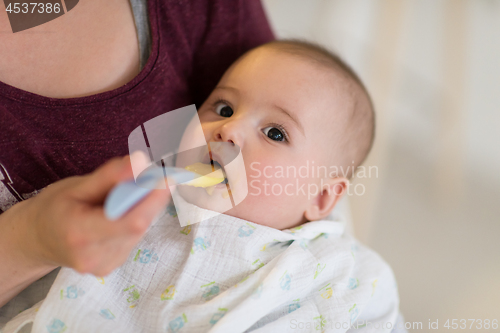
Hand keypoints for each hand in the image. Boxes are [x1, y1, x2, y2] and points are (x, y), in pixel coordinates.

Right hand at [4, 155, 170, 276]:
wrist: (36, 238)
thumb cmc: (54, 208)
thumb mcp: (76, 186)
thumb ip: (110, 176)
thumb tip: (141, 161)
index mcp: (80, 235)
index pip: (131, 221)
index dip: (154, 199)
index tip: (167, 178)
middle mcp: (94, 257)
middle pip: (139, 225)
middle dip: (149, 199)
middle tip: (149, 177)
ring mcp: (104, 265)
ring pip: (139, 231)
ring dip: (142, 209)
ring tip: (123, 196)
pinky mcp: (112, 266)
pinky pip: (134, 238)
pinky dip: (134, 221)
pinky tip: (119, 213)